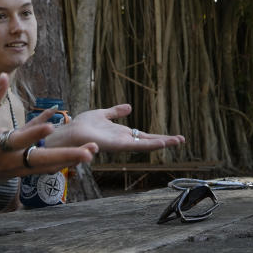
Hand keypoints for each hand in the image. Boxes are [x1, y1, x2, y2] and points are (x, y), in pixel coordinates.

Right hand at [0, 74, 95, 192]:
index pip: (21, 138)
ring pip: (48, 166)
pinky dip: (61, 159)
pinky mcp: (24, 172)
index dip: (35, 131)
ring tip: (92, 152)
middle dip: (66, 156)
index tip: (51, 125)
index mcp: (0, 145)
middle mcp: (13, 160)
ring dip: (70, 160)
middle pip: (43, 160)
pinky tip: (79, 152)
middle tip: (88, 152)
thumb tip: (2, 75)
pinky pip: (46, 165)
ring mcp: (20, 169)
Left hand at [48, 104, 184, 152]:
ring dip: (161, 142)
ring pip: (146, 144)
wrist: (71, 132)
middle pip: (149, 141)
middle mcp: (124, 140)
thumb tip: (129, 107)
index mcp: (122, 134)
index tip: (173, 136)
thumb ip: (115, 112)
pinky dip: (149, 144)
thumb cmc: (83, 126)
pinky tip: (160, 143)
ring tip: (177, 141)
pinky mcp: (117, 145)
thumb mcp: (103, 114)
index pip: (145, 136)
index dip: (159, 136)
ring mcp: (122, 144)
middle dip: (166, 141)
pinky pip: (136, 145)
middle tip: (182, 140)